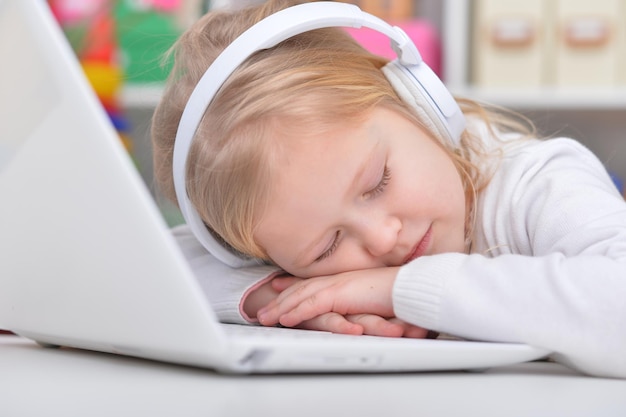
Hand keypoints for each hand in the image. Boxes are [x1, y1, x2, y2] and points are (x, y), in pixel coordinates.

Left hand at [257, 267, 430, 337]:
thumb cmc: (399, 292)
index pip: (314, 281)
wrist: (411, 286)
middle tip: (263, 305)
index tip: (278, 286)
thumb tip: (358, 309)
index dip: (294, 284)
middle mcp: (338, 279)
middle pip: (302, 288)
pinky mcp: (341, 295)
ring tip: (264, 317)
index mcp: (345, 279)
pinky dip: (297, 310)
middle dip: (280, 298)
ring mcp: (338, 285)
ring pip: (301, 296)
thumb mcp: (374, 297)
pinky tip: (284, 318)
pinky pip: (313, 305)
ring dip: (281, 307)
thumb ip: (361, 302)